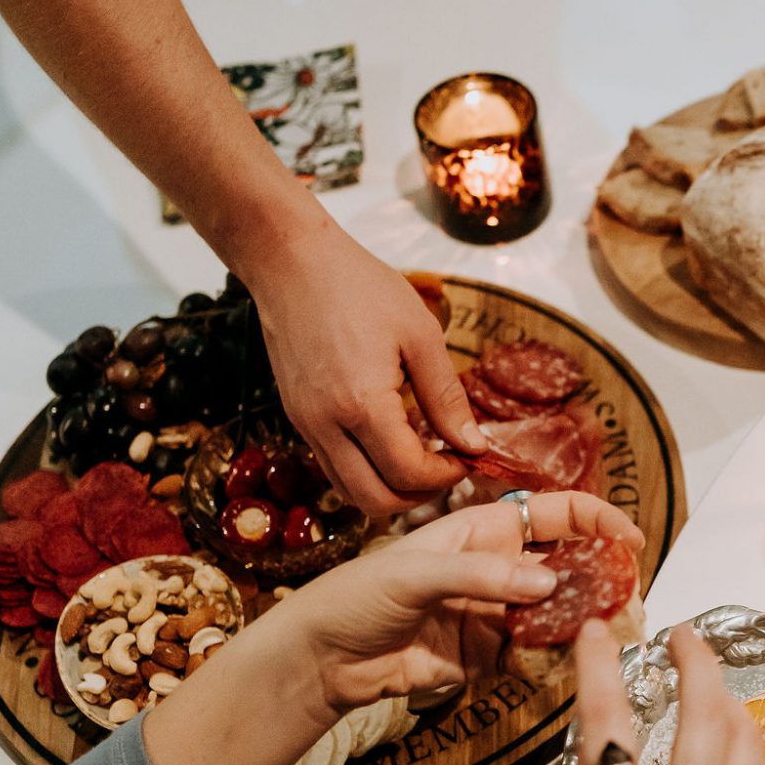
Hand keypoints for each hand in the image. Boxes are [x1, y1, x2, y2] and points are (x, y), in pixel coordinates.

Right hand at [252, 228, 485, 515]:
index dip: (446, 476)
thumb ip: (447, 397)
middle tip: (448, 469)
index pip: (408, 472)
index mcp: (360, 404)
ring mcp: (305, 425)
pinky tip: (392, 442)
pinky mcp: (297, 418)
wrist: (291, 262)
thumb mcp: (419, 334)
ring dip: (391, 489)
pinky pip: (333, 467)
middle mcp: (325, 425)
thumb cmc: (358, 286)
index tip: (468, 456)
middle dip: (420, 496)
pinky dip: (367, 471)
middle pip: (375, 501)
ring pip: (350, 492)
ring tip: (423, 458)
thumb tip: (473, 444)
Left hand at [268, 491, 643, 726]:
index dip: (598, 520)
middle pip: (569, 565)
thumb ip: (483, 576)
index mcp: (485, 528)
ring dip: (582, 624)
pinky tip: (562, 665)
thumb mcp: (416, 572)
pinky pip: (534, 654)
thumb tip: (546, 582)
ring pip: (558, 614)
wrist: (325, 658)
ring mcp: (497, 611)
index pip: (557, 513)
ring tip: (604, 637)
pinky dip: (552, 660)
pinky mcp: (489, 655)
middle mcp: (500, 567)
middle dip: (601, 579)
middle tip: (625, 601)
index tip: (631, 539)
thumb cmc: (358, 595)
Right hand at [566, 622, 764, 764]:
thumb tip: (603, 747)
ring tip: (707, 680)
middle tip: (680, 637)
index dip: (602, 664)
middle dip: (694, 658)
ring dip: (724, 697)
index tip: (600, 632)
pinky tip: (730, 740)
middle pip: (701, 710)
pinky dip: (743, 747)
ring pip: (743, 737)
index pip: (610, 720)